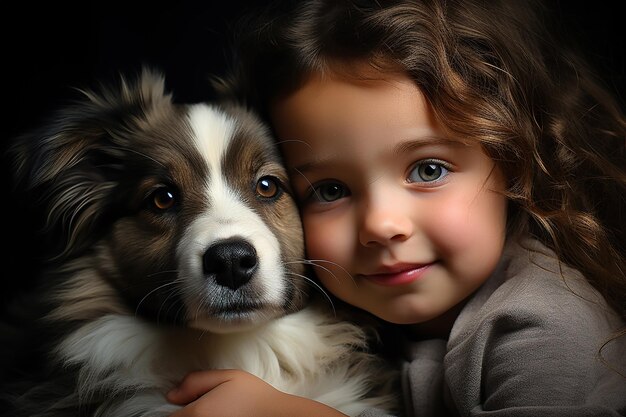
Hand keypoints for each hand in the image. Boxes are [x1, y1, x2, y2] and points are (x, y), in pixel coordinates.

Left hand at [167, 369, 348, 416]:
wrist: (277, 416)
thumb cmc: (253, 395)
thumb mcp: (227, 377)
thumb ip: (196, 382)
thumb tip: (171, 395)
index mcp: (198, 414)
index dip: (174, 410)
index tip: (184, 404)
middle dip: (182, 416)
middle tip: (198, 407)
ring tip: (211, 412)